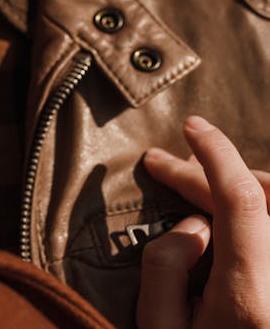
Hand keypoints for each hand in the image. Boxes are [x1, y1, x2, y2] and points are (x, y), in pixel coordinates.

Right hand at [136, 116, 269, 327]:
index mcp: (252, 297)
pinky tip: (239, 214)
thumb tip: (192, 225)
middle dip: (211, 171)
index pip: (241, 200)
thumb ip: (165, 269)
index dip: (215, 153)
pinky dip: (263, 209)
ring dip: (245, 187)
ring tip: (203, 189)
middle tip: (166, 166)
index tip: (191, 127)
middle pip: (265, 196)